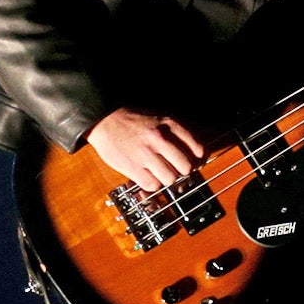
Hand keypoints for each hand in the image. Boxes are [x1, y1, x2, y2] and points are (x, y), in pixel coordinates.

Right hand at [88, 107, 205, 192]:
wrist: (105, 120)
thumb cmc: (134, 121)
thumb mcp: (160, 118)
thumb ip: (178, 133)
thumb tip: (197, 153)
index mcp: (170, 125)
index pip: (198, 149)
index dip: (199, 159)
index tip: (196, 162)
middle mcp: (160, 139)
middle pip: (186, 166)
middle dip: (184, 171)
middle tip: (178, 169)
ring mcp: (145, 154)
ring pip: (170, 178)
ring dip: (168, 178)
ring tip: (162, 173)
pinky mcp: (131, 166)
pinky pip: (152, 184)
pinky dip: (153, 184)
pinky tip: (150, 176)